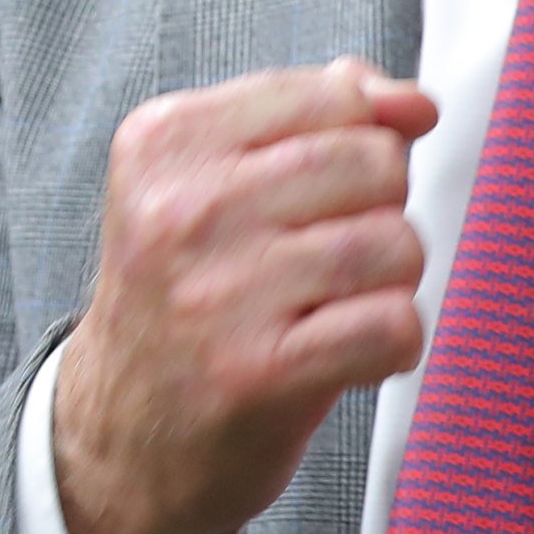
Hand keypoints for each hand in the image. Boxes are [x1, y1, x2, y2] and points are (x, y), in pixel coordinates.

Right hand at [54, 58, 437, 533]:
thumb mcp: (217, 186)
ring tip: (344, 304)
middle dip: (383, 209)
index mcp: (163, 143)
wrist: (119, 437)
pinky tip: (353, 353)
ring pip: (392, 243)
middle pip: (372, 163)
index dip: (360, 143)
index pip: (332, 96)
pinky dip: (395, 342)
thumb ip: (314, 121)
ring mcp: (217, 293)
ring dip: (393, 281)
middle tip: (335, 256)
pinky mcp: (257, 373)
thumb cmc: (188, 300)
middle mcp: (181, 210)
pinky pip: (391, 324)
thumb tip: (414, 104)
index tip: (327, 191)